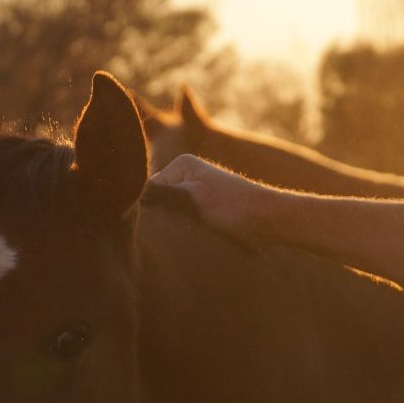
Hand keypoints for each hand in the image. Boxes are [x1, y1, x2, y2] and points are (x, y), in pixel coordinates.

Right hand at [149, 155, 274, 242]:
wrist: (270, 220)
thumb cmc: (234, 207)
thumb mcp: (192, 198)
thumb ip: (161, 193)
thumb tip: (133, 193)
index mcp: (182, 164)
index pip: (148, 189)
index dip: (148, 210)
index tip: (162, 223)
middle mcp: (187, 174)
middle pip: (158, 202)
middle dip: (161, 218)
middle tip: (177, 230)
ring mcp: (195, 193)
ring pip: (170, 214)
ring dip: (174, 227)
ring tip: (187, 234)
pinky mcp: (204, 210)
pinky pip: (183, 222)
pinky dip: (184, 231)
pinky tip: (191, 239)